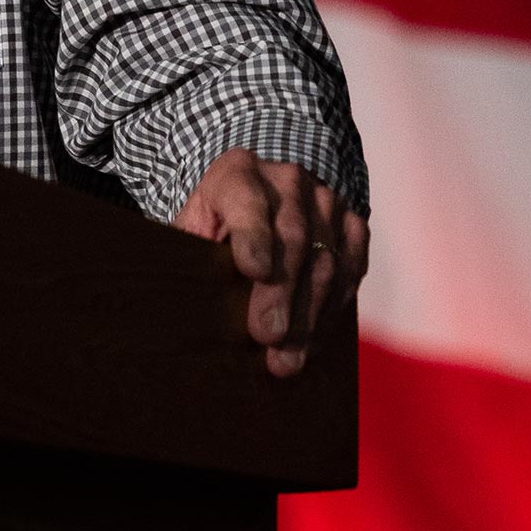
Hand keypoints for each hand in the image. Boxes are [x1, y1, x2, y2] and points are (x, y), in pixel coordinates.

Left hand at [172, 149, 367, 379]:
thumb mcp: (190, 230)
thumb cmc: (212, 225)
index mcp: (236, 173)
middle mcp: (287, 180)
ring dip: (308, 315)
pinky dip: (332, 310)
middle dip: (281, 294)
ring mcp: (327, 200)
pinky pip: (351, 269)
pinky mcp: (353, 224)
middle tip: (268, 337)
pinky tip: (312, 341)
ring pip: (326, 260)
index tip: (254, 271)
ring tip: (288, 358)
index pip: (246, 202)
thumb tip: (177, 310)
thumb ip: (187, 255)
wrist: (256, 198)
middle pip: (292, 239)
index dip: (253, 236)